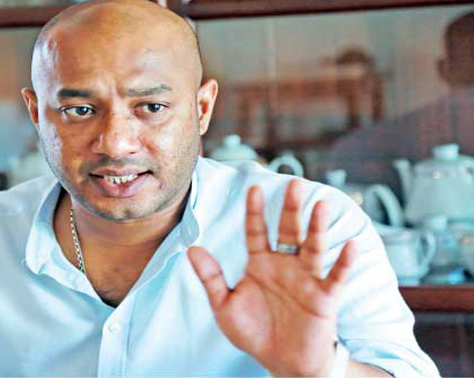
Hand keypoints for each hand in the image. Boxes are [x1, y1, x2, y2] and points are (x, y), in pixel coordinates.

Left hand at [188, 179, 356, 376]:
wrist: (280, 363)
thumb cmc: (253, 332)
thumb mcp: (224, 306)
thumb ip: (211, 278)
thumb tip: (192, 249)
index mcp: (260, 264)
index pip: (256, 231)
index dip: (254, 211)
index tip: (253, 188)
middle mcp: (285, 265)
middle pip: (288, 231)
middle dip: (290, 208)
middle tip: (292, 183)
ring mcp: (306, 279)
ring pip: (313, 247)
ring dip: (317, 227)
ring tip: (320, 205)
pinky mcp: (324, 297)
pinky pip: (336, 277)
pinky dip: (344, 262)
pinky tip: (350, 245)